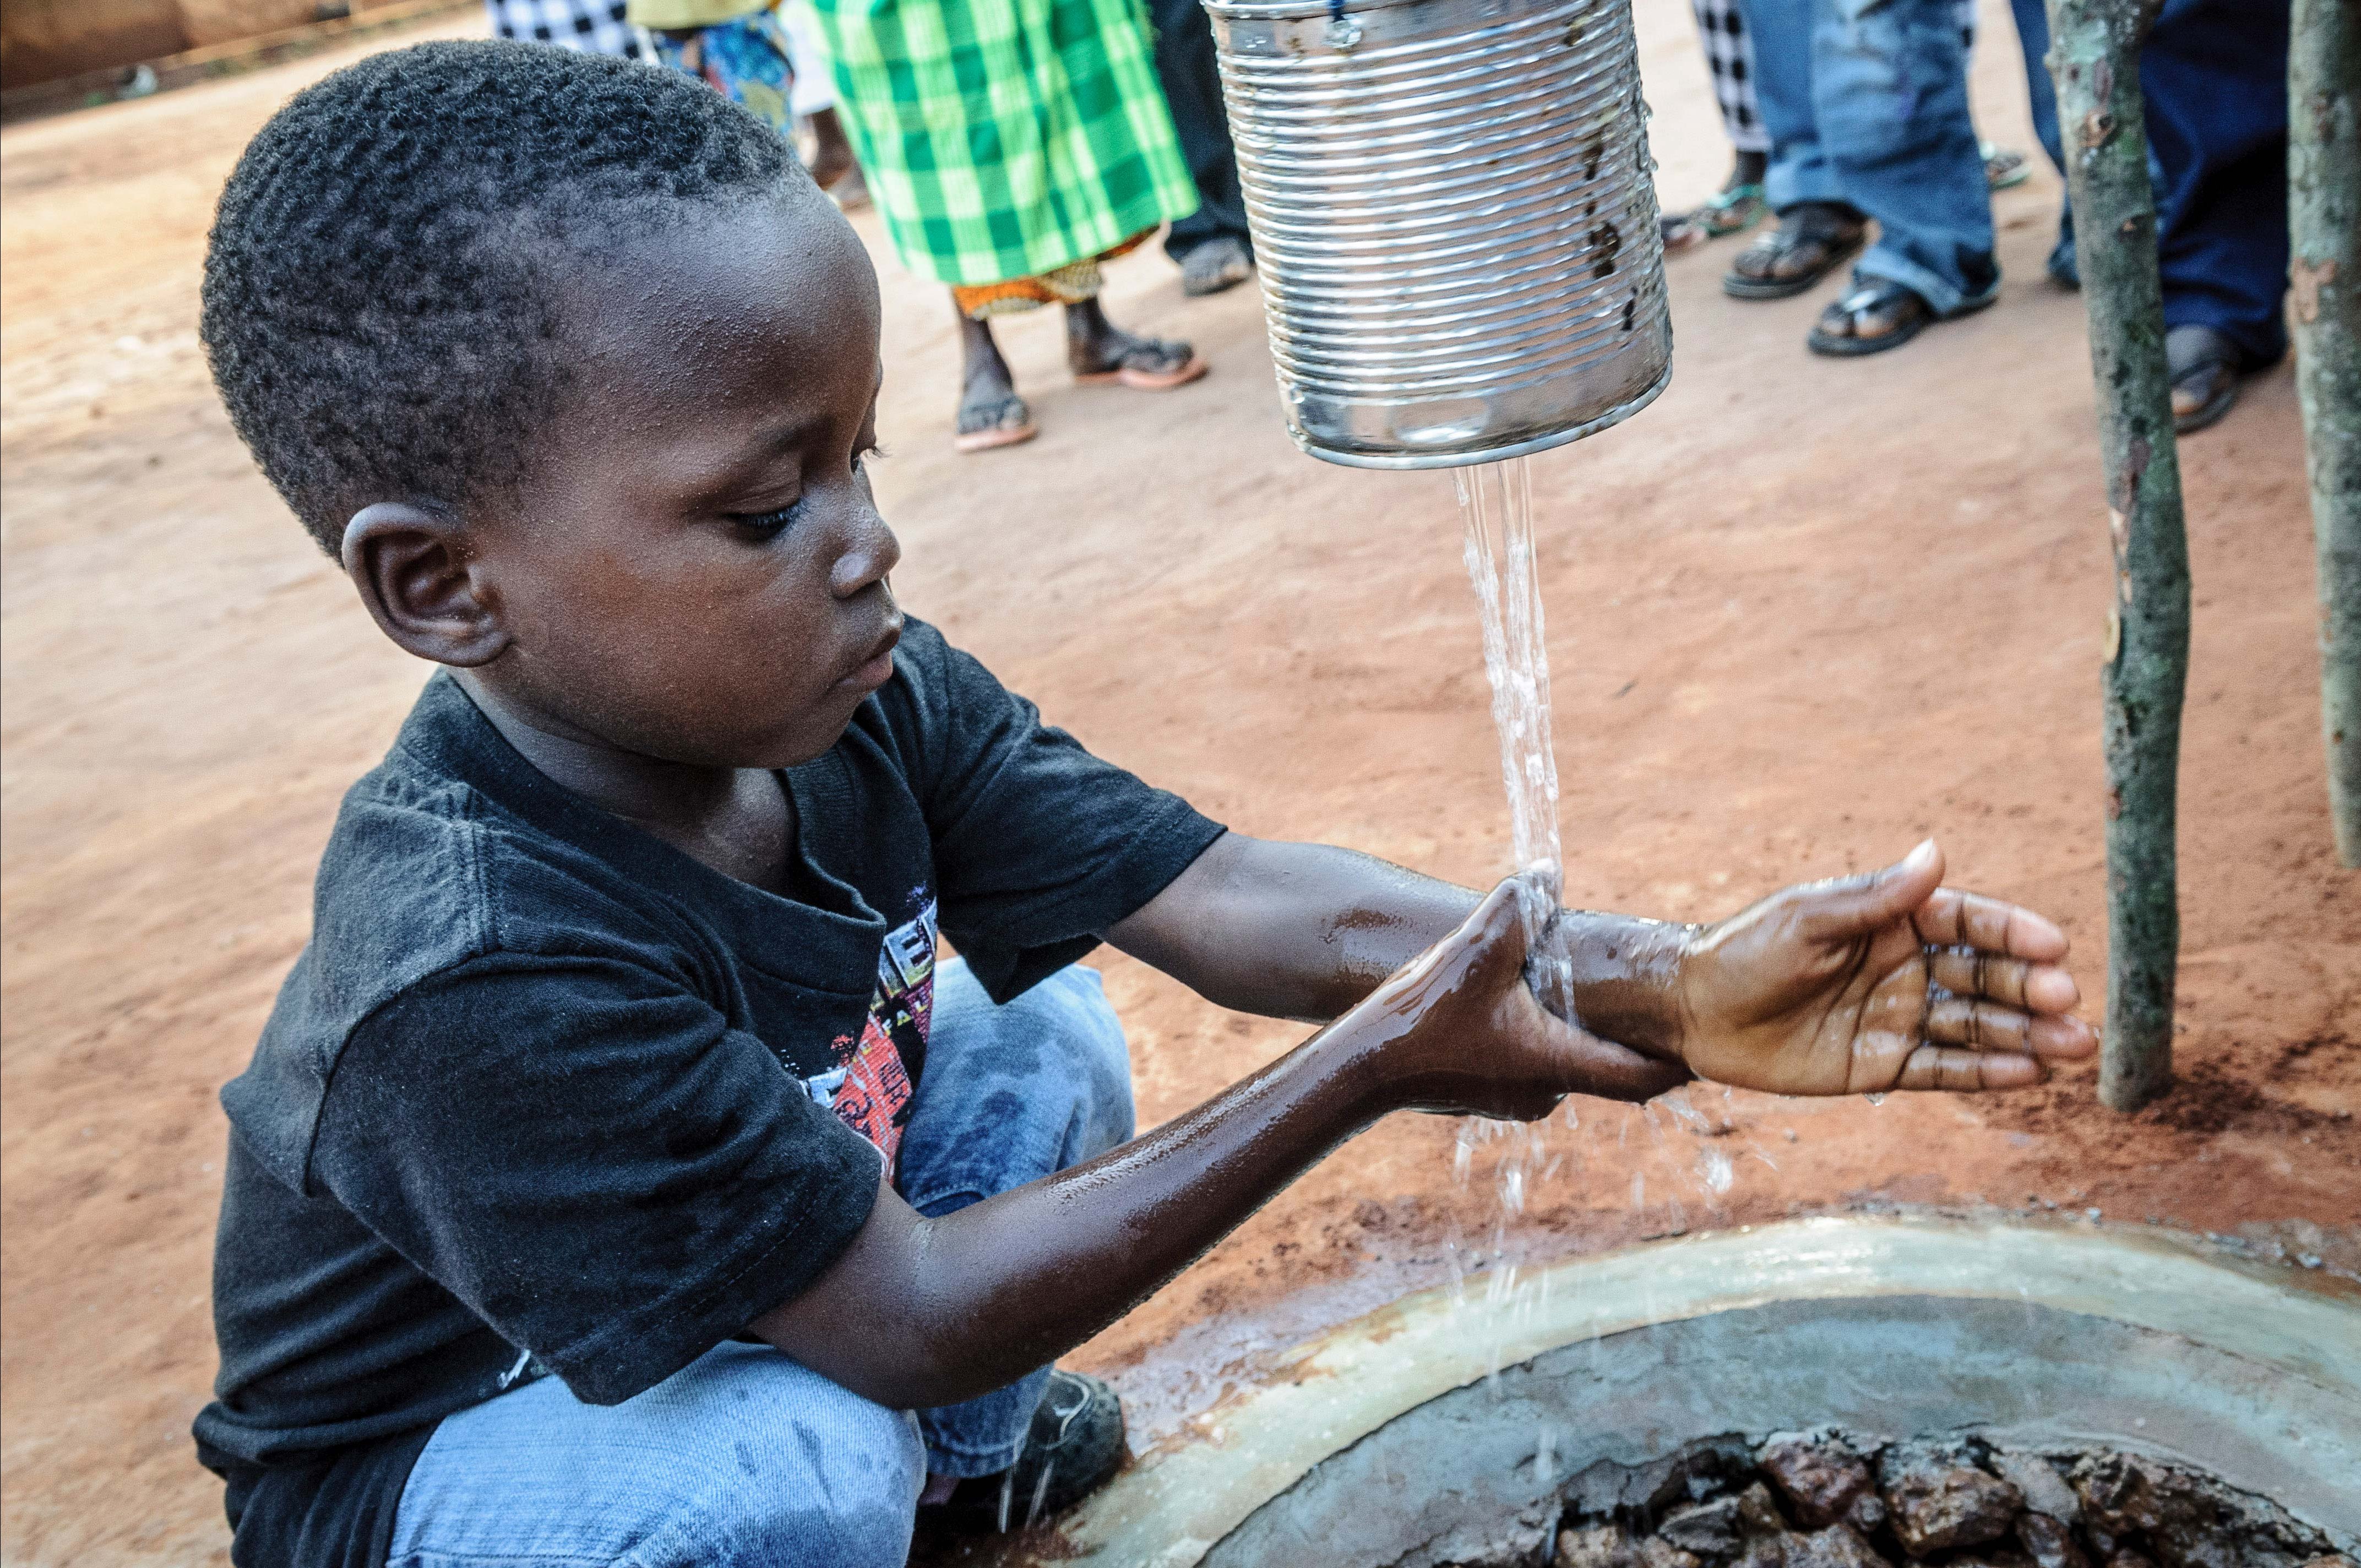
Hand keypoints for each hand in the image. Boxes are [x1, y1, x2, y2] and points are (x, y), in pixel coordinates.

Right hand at [1348, 878, 1693, 1119]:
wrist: (1360, 1067)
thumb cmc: (1422, 1013)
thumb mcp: (1477, 945)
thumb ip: (1519, 905)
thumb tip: (1550, 875)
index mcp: (1559, 1062)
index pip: (1645, 1076)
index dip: (1680, 1059)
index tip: (1704, 1036)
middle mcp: (1544, 1091)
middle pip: (1607, 1067)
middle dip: (1625, 1033)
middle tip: (1650, 1001)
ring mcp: (1513, 1099)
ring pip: (1565, 1064)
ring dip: (1575, 1033)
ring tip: (1583, 993)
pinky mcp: (1484, 1095)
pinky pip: (1530, 1066)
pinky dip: (1539, 1040)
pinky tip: (1522, 1004)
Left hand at [1673, 841, 2095, 1093]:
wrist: (1695, 1013)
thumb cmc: (1744, 952)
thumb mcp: (1807, 919)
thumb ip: (1875, 898)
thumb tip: (1935, 852)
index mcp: (1891, 920)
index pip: (1968, 921)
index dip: (2013, 932)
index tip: (2055, 944)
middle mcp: (1906, 966)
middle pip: (1984, 976)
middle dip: (2029, 989)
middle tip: (2067, 1003)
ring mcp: (1899, 1016)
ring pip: (1977, 1025)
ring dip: (2027, 1034)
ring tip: (2073, 1047)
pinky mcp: (1884, 1064)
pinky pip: (1945, 1068)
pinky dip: (1987, 1072)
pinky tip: (2029, 1074)